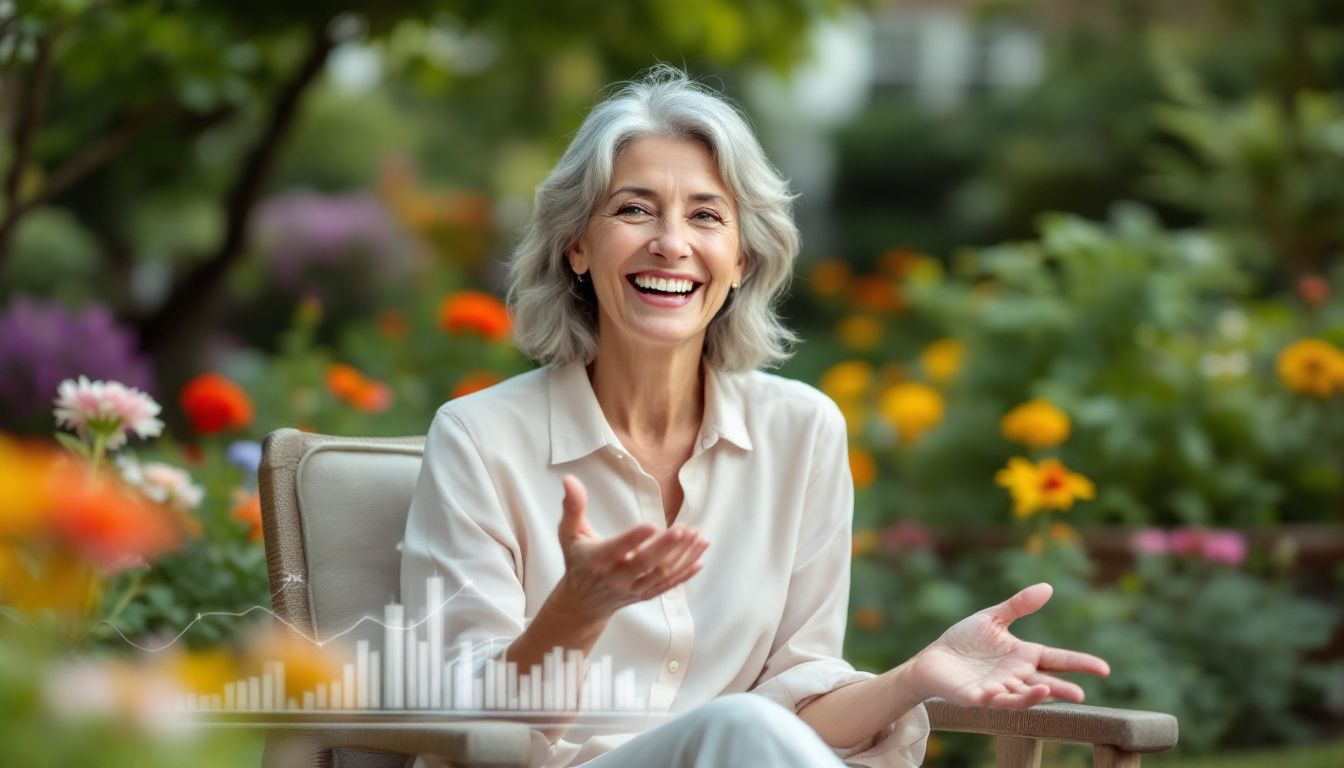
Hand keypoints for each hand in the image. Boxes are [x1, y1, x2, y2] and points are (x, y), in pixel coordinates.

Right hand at [553, 475, 708, 620]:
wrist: (582, 603)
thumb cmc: (577, 560)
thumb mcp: (569, 534)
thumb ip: (572, 507)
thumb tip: (570, 479)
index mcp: (597, 560)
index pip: (616, 549)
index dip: (633, 539)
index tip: (652, 524)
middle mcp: (616, 577)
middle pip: (644, 565)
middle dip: (665, 548)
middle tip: (684, 530)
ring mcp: (633, 589)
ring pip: (660, 575)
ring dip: (682, 557)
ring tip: (699, 537)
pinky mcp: (645, 595)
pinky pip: (667, 586)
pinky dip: (684, 574)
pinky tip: (700, 559)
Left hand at [910, 583, 1109, 708]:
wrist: (933, 658)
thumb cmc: (965, 641)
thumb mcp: (992, 619)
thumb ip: (1018, 605)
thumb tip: (1048, 587)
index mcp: (1023, 656)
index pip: (1057, 660)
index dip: (1079, 663)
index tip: (1104, 668)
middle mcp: (1015, 676)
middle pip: (1044, 684)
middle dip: (1061, 689)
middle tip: (1080, 695)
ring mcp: (998, 689)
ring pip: (1021, 697)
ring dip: (1033, 696)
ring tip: (1047, 690)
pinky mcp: (977, 697)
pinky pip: (991, 700)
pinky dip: (997, 697)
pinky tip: (998, 690)